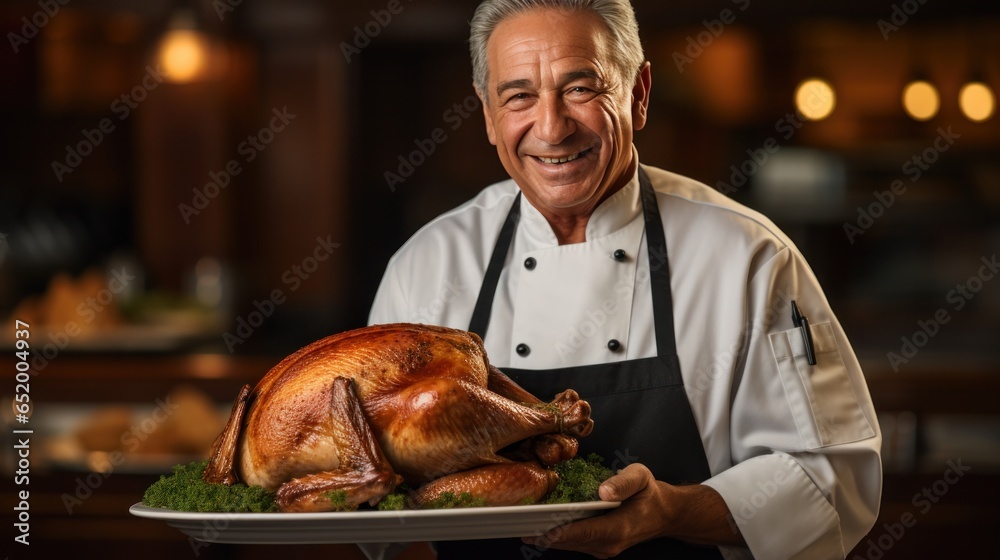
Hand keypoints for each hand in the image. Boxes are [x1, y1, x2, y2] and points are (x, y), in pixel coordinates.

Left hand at [521, 463, 744, 557]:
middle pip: (568, 541)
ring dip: (546, 536)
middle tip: (515, 522)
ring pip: (567, 545)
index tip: (536, 529)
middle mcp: (607, 544)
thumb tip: (603, 491)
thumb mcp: (641, 478)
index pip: (581, 533)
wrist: (664, 514)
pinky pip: (572, 543)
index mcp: (617, 528)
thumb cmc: (650, 493)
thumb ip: (623, 483)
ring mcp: (602, 549)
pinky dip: (556, 535)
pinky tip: (539, 526)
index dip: (558, 532)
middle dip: (543, 533)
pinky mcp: (598, 547)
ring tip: (520, 524)